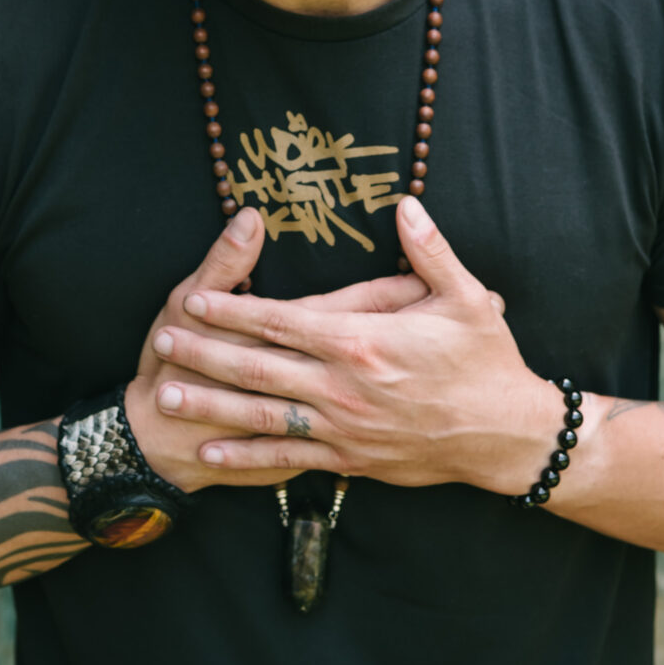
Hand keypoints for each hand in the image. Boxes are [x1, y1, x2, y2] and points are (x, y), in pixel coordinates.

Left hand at [149, 195, 558, 494]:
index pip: (281, 320)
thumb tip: (406, 204)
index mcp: (362, 341)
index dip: (232, 310)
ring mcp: (343, 428)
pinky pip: (288, 457)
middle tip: (158, 344)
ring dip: (209, 407)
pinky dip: (246, 456)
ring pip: (261, 416)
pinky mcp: (351, 460)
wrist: (505, 437)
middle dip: (203, 354)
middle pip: (258, 368)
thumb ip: (430, 251)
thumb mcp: (467, 298)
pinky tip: (210, 452)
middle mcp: (343, 386)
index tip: (192, 300)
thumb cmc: (487, 363)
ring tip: (165, 398)